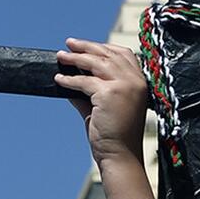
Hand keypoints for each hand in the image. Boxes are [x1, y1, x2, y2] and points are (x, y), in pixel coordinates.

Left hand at [55, 37, 149, 165]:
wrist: (120, 155)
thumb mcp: (103, 107)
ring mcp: (124, 86)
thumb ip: (91, 92)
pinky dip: (69, 80)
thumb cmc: (114, 135)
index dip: (104, 47)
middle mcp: (135, 81)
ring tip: (61, 56)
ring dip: (75, 58)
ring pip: (96, 63)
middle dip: (87, 47)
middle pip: (108, 54)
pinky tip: (59, 80)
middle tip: (69, 43)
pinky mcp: (110, 94)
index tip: (86, 46)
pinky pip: (84, 82)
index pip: (123, 54)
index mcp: (140, 82)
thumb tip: (71, 78)